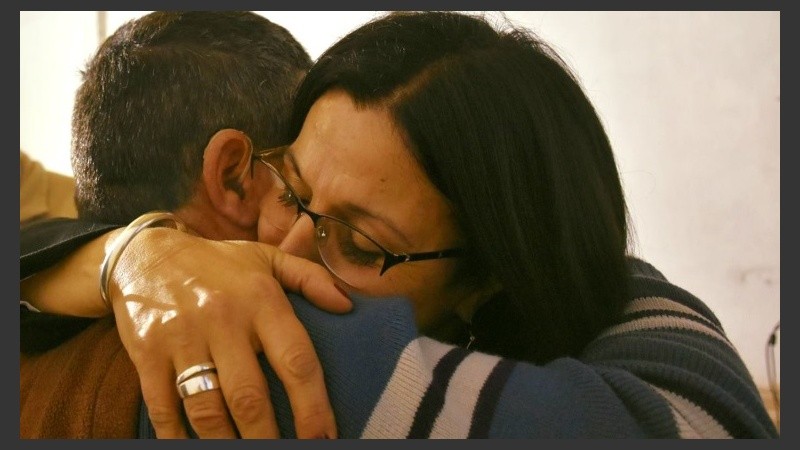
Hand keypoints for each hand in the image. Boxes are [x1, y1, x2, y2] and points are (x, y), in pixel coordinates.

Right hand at [107, 227, 351, 437]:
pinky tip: (193, 447)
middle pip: (249, 396)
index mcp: (260, 299)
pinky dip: (177, 436)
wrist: (144, 253)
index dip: (312, 405)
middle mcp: (223, 319)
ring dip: (227, 443)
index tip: (324, 436)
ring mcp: (182, 338)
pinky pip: (163, 407)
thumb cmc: (217, 263)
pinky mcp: (147, 353)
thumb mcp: (267, 259)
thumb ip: (310, 278)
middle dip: (267, 437)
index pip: (296, 359)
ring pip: (207, 408)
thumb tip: (348, 304)